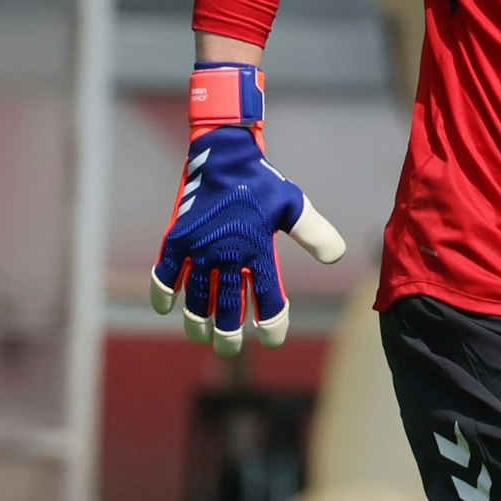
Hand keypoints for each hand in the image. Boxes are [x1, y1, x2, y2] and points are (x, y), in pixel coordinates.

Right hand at [148, 65, 345, 355]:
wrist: (224, 152)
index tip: (272, 338)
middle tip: (230, 348)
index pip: (266, 298)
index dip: (271, 324)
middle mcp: (227, 252)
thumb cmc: (261, 182)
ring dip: (198, 321)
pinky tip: (166, 308)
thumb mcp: (293, 204)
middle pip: (226, 307)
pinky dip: (163, 291)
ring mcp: (199, 247)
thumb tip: (337, 257)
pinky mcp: (178, 238)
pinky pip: (165, 272)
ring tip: (201, 335)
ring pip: (196, 297)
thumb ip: (314, 231)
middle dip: (228, 334)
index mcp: (257, 248)